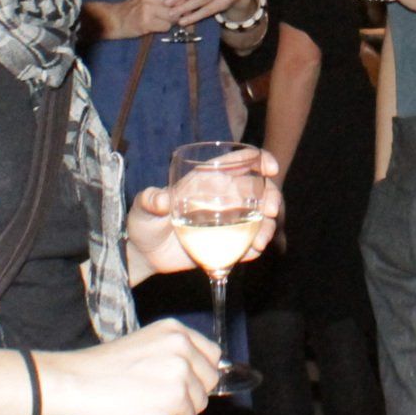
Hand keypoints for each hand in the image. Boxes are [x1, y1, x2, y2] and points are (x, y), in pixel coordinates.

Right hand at [39, 320, 220, 414]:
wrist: (74, 383)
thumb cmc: (99, 370)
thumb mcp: (143, 348)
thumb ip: (171, 357)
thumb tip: (195, 381)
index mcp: (174, 329)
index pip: (211, 354)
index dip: (200, 375)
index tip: (186, 389)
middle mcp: (182, 345)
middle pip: (211, 379)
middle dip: (193, 396)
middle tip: (169, 406)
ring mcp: (180, 370)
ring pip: (201, 403)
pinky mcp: (174, 398)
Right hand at [100, 0, 176, 38]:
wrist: (117, 19)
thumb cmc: (138, 5)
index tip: (183, 2)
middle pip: (179, 1)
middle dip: (180, 10)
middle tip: (172, 14)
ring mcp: (146, 6)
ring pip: (174, 14)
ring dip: (172, 20)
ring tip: (162, 19)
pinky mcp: (145, 21)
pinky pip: (166, 26)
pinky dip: (164, 28)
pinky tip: (155, 25)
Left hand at [126, 150, 282, 280]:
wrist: (145, 254)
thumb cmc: (144, 221)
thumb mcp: (143, 208)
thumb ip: (151, 200)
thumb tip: (163, 199)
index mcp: (207, 179)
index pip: (239, 162)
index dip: (260, 160)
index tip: (271, 169)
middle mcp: (223, 197)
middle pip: (258, 190)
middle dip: (271, 197)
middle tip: (272, 212)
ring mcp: (228, 221)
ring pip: (259, 218)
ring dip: (266, 227)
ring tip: (259, 243)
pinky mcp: (227, 244)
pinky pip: (249, 243)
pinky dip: (255, 248)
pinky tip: (252, 253)